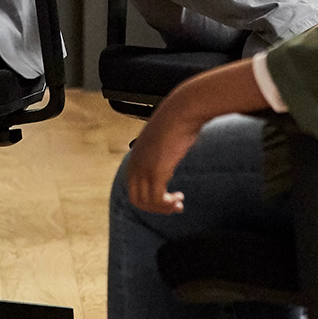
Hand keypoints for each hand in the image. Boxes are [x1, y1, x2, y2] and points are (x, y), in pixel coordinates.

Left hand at [123, 88, 204, 214]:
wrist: (183, 110)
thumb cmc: (178, 120)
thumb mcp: (165, 139)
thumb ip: (162, 150)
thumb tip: (171, 154)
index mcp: (135, 157)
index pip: (134, 188)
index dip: (150, 198)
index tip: (168, 198)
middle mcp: (135, 164)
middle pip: (137, 200)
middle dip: (156, 208)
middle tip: (174, 207)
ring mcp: (144, 168)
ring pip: (146, 202)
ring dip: (163, 208)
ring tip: (179, 204)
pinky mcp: (156, 171)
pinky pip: (157, 199)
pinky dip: (167, 205)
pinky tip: (178, 200)